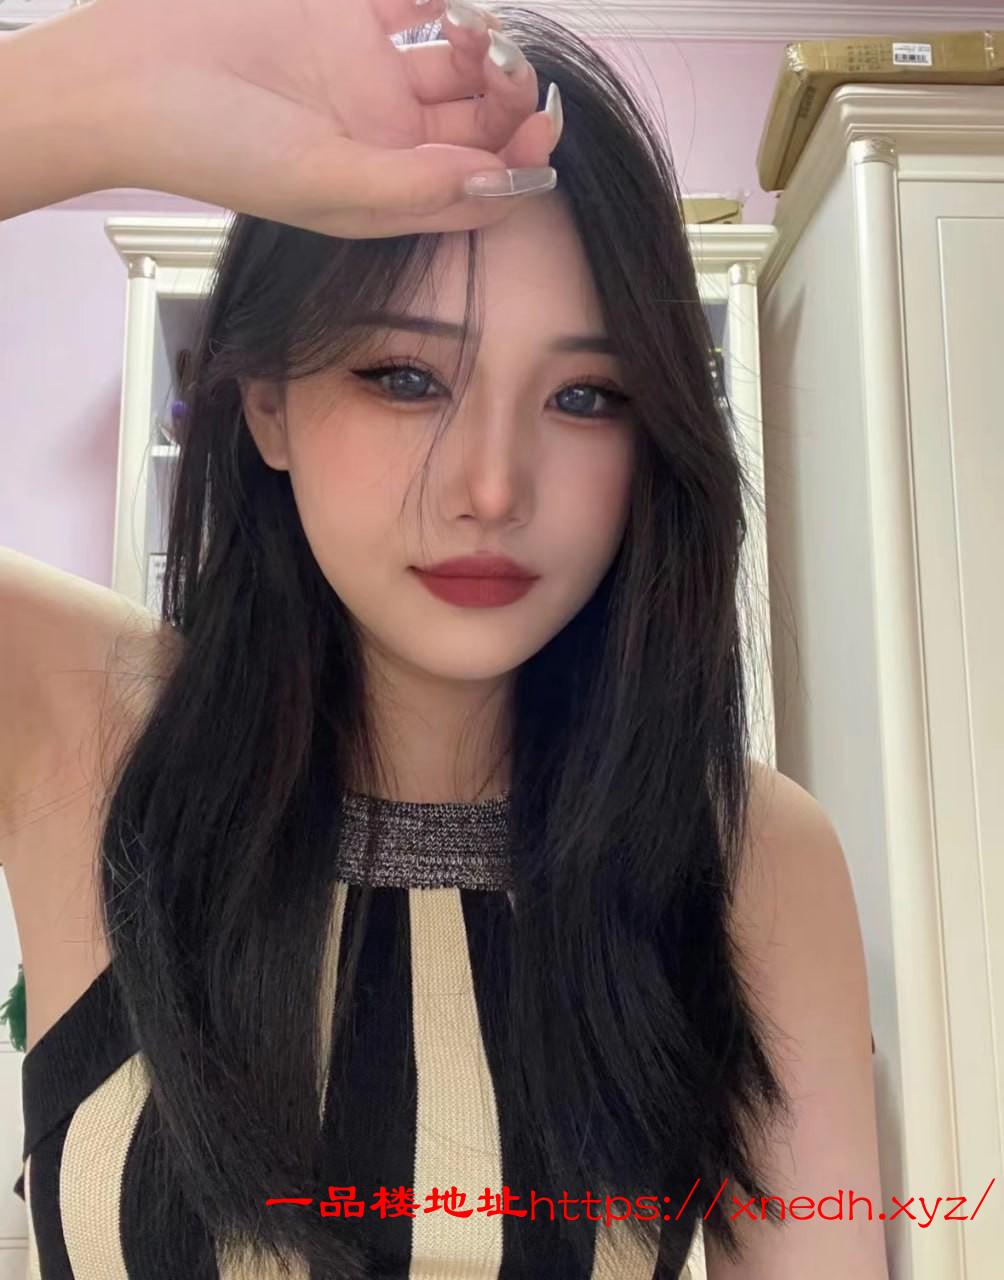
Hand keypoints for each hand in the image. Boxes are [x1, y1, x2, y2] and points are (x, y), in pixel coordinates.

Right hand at [85, 0, 559, 236]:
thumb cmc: (215, 147)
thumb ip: (412, 187)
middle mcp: (384, 138)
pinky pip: (413, 3)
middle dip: (508, 97)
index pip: (476, 187)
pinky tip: (443, 1)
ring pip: (457, 62)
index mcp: (385, 190)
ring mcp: (365, 75)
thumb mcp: (321, 183)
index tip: (538, 133)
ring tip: (471, 26)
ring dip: (483, 43)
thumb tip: (497, 184)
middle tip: (507, 66)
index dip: (518, 164)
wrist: (126, 77)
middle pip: (477, 122)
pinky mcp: (341, 15)